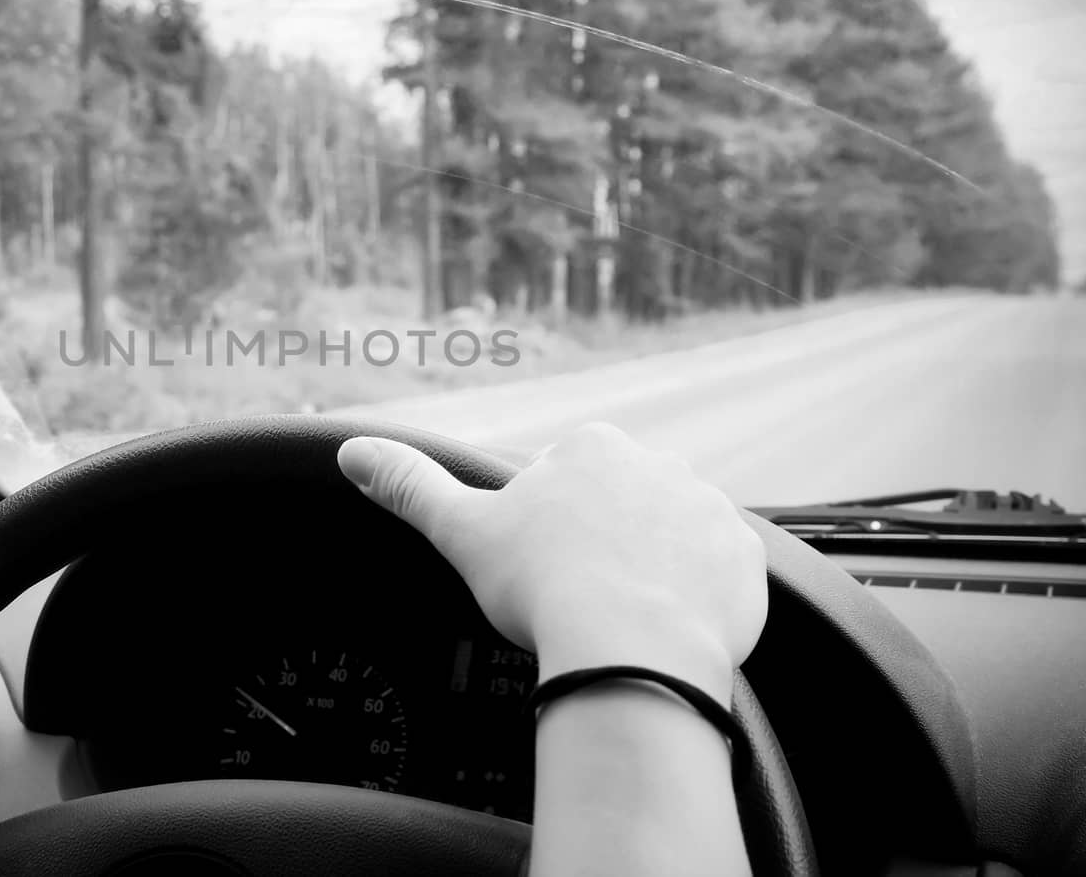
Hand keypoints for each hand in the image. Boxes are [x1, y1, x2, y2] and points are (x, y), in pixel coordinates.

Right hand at [337, 424, 765, 704]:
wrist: (632, 648)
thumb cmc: (544, 586)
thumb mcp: (462, 532)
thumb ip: (410, 485)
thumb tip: (351, 450)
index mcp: (592, 448)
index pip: (569, 478)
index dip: (550, 527)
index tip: (544, 568)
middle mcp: (660, 464)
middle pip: (624, 503)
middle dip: (606, 541)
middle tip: (581, 596)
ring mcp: (709, 510)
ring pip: (673, 535)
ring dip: (654, 566)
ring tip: (624, 617)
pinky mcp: (745, 559)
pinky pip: (720, 573)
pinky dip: (697, 596)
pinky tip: (666, 626)